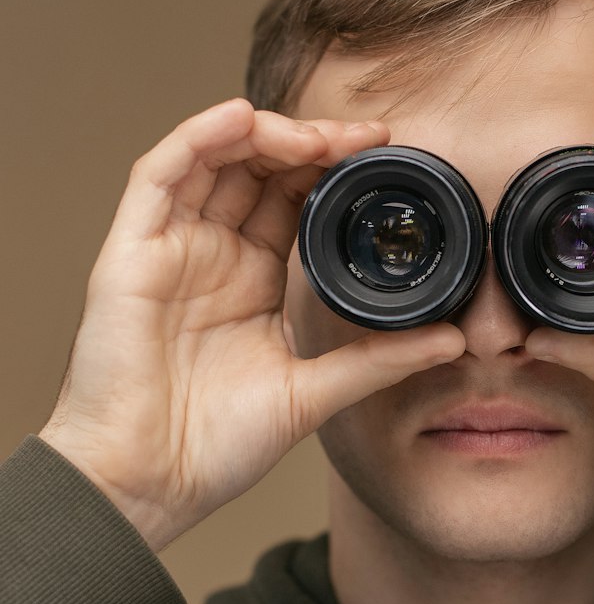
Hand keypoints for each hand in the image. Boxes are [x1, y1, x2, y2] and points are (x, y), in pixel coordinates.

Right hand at [38, 99, 464, 551]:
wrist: (149, 484)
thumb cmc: (214, 446)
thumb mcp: (314, 394)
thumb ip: (378, 360)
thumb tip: (453, 341)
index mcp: (250, 281)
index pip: (292, 202)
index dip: (333, 170)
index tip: (383, 154)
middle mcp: (210, 255)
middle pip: (258, 170)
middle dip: (311, 144)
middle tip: (363, 137)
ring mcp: (168, 249)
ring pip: (213, 159)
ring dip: (264, 134)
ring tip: (316, 136)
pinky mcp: (130, 253)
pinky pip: (158, 176)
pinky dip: (198, 138)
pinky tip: (241, 120)